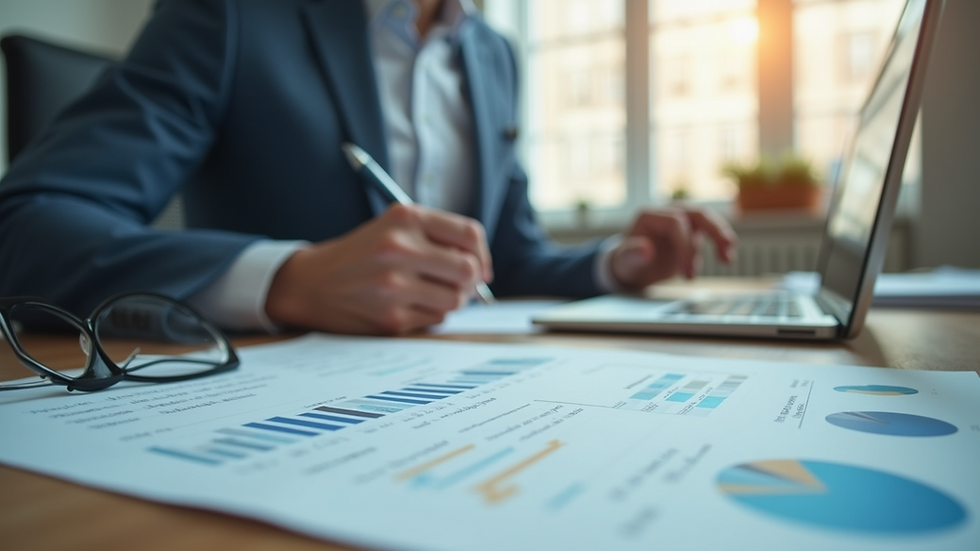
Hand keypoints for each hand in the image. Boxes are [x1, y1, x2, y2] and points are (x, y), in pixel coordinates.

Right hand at [265, 204, 492, 334]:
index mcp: (404, 218)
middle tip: (460, 284)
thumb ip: (436, 236)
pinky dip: (432, 314)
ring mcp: (394, 285)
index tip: (480, 266)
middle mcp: (399, 248)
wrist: (310, 283)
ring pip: (456, 299)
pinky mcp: (390, 317)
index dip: (482, 253)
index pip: (468, 234)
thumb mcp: (392, 227)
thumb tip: (482, 267)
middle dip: (472, 281)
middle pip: (468, 270)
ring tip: (432, 294)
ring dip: (453, 300)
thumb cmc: (360, 254)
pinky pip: (436, 318)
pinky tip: (412, 306)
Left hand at [609, 206, 736, 290]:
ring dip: (720, 236)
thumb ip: (633, 255)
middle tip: (725, 249)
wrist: (632, 266)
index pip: (675, 223)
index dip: (686, 246)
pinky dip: (720, 242)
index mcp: (649, 216)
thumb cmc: (627, 263)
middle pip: (696, 214)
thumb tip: (645, 249)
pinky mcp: (690, 229)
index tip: (688, 273)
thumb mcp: (625, 263)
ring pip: (706, 220)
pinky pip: (709, 231)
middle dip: (713, 231)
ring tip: (727, 258)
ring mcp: (680, 219)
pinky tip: (727, 258)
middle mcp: (666, 213)